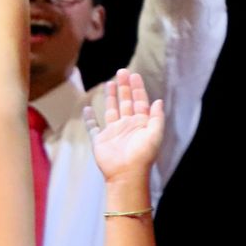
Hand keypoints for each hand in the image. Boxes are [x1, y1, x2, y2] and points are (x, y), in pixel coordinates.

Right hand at [85, 70, 165, 185]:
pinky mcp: (100, 140)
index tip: (134, 75)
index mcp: (140, 123)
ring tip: (110, 83)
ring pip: (111, 110)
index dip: (137, 88)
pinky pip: (93, 127)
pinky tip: (87, 108)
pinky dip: (89, 118)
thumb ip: (157, 117)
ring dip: (111, 97)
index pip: (139, 101)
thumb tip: (158, 101)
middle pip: (125, 101)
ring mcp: (113, 132)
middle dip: (124, 87)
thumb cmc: (143, 156)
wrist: (127, 174)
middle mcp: (127, 125)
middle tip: (122, 71)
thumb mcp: (155, 134)